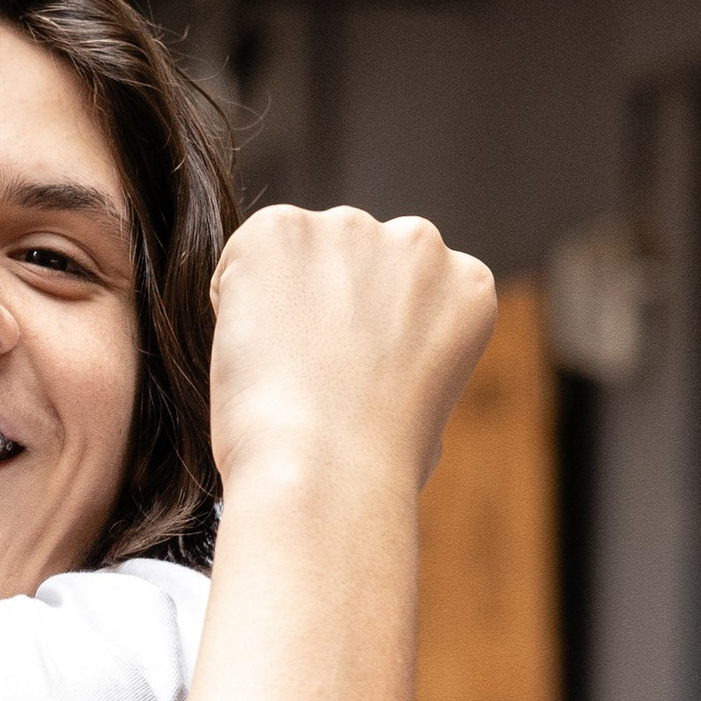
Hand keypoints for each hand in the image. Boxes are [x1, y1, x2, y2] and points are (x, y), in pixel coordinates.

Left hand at [208, 203, 496, 497]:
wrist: (325, 472)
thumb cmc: (372, 470)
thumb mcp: (429, 415)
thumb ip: (409, 362)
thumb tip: (374, 374)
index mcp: (467, 284)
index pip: (402, 286)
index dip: (367, 335)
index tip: (354, 379)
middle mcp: (418, 242)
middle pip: (350, 260)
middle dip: (327, 303)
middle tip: (310, 375)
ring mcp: (347, 228)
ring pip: (295, 257)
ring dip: (280, 300)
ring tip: (283, 370)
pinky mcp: (279, 231)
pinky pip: (241, 260)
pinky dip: (232, 302)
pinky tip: (253, 352)